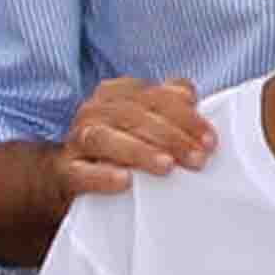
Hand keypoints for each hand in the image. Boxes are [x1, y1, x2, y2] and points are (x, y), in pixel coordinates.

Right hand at [60, 76, 216, 193]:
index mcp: (114, 93)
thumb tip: (188, 94)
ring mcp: (75, 140)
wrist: (70, 178)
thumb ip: (168, 105)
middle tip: (198, 159)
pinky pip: (81, 172)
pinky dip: (102, 175)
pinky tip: (125, 181)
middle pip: (133, 116)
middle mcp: (92, 110)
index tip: (210, 140)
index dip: (185, 116)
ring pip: (105, 138)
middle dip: (171, 137)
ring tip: (167, 166)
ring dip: (139, 151)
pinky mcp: (65, 172)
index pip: (154, 97)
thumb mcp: (144, 124)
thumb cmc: (118, 149)